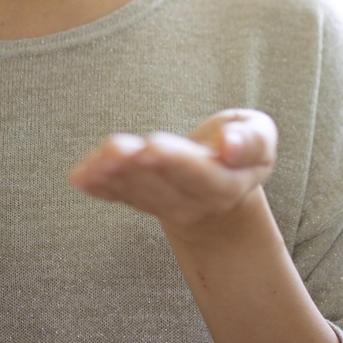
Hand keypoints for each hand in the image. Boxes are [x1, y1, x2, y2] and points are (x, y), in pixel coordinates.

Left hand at [68, 109, 276, 242]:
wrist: (223, 182)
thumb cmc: (242, 149)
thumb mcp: (261, 137)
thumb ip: (251, 140)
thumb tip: (229, 145)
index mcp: (226, 184)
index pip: (200, 175)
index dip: (175, 162)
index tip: (152, 146)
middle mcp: (193, 202)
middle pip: (162, 185)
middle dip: (137, 167)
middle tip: (116, 150)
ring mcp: (164, 205)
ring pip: (137, 192)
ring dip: (113, 176)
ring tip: (95, 161)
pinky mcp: (142, 200)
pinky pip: (119, 196)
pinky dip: (99, 187)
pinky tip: (80, 177)